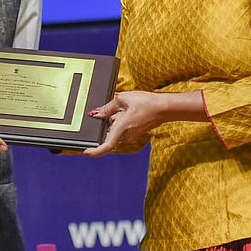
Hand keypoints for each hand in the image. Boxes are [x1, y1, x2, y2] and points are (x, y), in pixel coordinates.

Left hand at [82, 89, 204, 156]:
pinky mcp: (133, 135)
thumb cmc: (146, 102)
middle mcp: (125, 136)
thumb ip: (107, 107)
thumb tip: (96, 114)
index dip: (95, 151)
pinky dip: (118, 122)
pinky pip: (120, 130)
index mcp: (121, 128)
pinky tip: (126, 111)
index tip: (85, 152)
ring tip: (124, 108)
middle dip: (106, 123)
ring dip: (113, 121)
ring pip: (113, 131)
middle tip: (115, 110)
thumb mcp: (123, 99)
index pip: (106, 145)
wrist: (164, 108)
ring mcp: (130, 136)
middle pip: (107, 134)